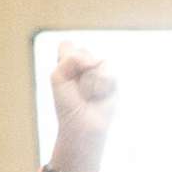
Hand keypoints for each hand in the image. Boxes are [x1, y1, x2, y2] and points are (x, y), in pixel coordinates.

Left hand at [47, 41, 116, 168]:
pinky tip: (99, 96)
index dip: (65, 58)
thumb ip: (71, 59)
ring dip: (88, 81)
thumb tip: (96, 60)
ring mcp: (100, 69)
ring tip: (88, 94)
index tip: (64, 78)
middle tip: (76, 89)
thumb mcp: (58, 77)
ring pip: (97, 61)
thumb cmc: (68, 103)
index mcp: (68, 61)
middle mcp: (85, 63)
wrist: (83, 125)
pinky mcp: (113, 78)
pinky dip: (100, 87)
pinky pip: (108, 73)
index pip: (66, 45)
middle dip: (77, 71)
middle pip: (83, 51)